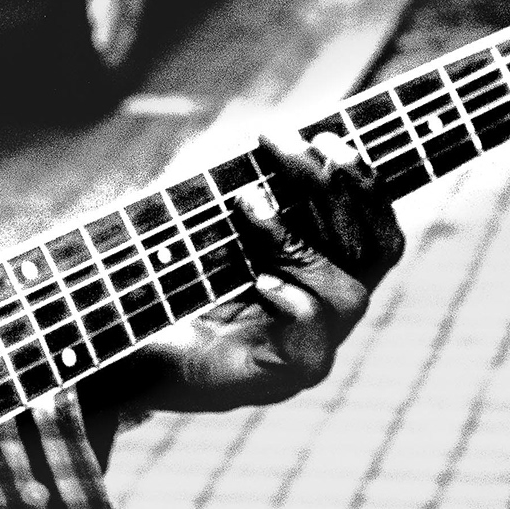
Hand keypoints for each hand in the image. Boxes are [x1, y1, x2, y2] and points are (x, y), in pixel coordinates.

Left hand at [137, 124, 403, 413]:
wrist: (129, 348)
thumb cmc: (177, 278)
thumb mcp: (220, 220)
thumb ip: (256, 183)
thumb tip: (272, 131)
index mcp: (331, 273)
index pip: (379, 231)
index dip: (366, 183)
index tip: (327, 136)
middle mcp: (333, 312)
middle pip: (368, 250)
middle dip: (327, 185)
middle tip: (278, 143)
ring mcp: (315, 348)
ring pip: (347, 295)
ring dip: (296, 239)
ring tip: (246, 203)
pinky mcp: (283, 377)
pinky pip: (312, 344)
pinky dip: (290, 303)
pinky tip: (258, 279)